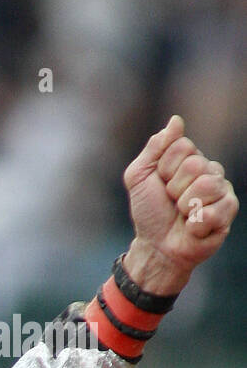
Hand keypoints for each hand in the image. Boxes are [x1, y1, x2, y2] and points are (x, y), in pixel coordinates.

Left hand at [121, 115, 237, 294]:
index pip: (183, 146)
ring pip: (207, 184)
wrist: (156, 245)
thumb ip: (155, 148)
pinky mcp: (228, 211)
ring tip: (182, 213)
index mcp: (189, 160)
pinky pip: (215, 209)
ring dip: (185, 205)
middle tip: (171, 202)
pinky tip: (192, 226)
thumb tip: (175, 121)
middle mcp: (209, 171)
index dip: (164, 168)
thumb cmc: (149, 212)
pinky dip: (196, 223)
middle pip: (195, 164)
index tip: (159, 183)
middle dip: (174, 188)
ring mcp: (221, 190)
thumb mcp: (139, 177)